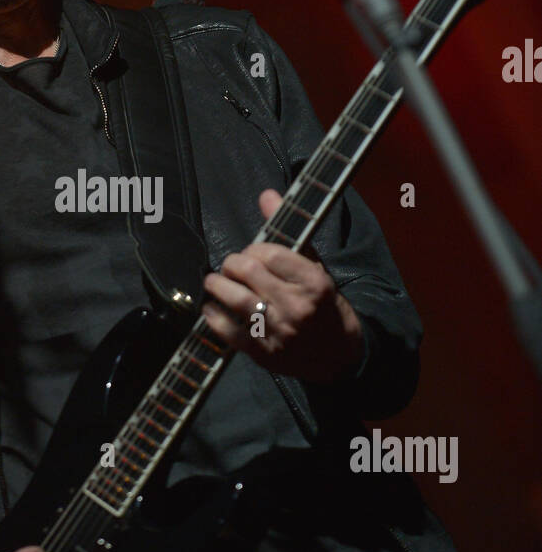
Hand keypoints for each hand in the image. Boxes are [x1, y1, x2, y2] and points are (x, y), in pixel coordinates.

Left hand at [201, 188, 364, 383]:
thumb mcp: (315, 268)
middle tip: (230, 267)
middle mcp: (297, 306)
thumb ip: (289, 233)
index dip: (253, 250)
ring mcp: (279, 331)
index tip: (250, 254)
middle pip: (247, 271)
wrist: (339, 356)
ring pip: (234, 299)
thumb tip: (267, 195)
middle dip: (231, 264)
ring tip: (215, 282)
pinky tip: (212, 308)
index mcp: (313, 283)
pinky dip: (213, 316)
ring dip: (217, 285)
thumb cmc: (325, 307)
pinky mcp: (264, 353)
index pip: (269, 253)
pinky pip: (228, 331)